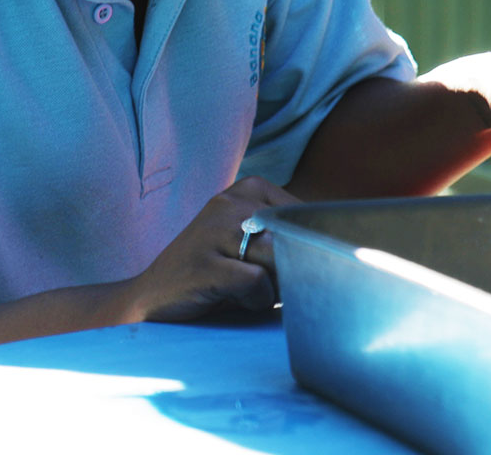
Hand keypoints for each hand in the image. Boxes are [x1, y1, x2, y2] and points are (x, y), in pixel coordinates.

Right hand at [121, 176, 298, 323]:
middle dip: (291, 270)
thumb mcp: (252, 242)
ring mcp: (214, 230)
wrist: (150, 299)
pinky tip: (231, 299)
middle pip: (294, 240)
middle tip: (267, 284)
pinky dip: (254, 300)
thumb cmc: (217, 274)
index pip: (307, 217)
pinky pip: (256, 282)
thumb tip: (340, 247)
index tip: (291, 264)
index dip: (309, 249)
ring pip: (278, 259)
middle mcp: (231, 202)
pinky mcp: (204, 264)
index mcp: (249, 189)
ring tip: (246, 291)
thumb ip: (288, 236)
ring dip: (273, 287)